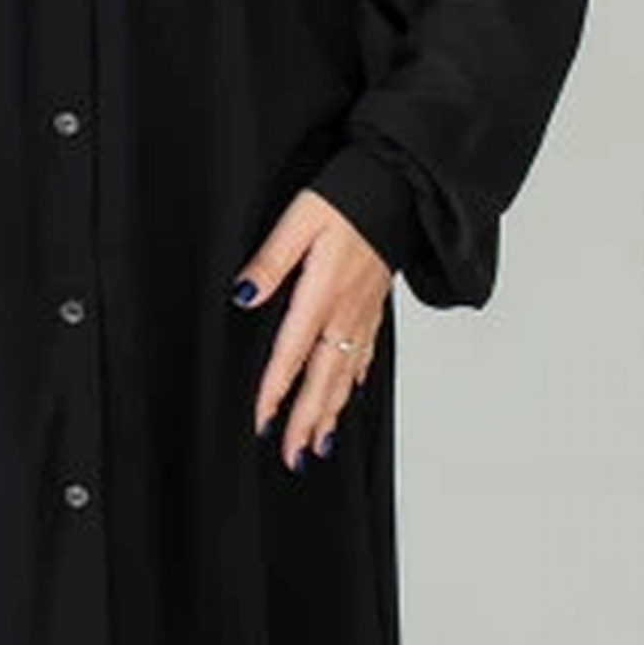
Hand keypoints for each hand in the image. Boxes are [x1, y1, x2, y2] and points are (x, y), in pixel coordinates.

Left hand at [230, 187, 395, 468]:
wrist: (400, 188)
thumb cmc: (347, 199)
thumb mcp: (298, 220)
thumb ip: (271, 261)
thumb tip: (244, 294)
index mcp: (322, 293)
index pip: (292, 353)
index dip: (276, 391)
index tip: (263, 422)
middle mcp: (346, 311)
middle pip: (324, 378)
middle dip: (308, 421)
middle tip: (294, 457)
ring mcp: (364, 311)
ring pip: (347, 374)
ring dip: (331, 411)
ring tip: (319, 444)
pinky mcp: (375, 304)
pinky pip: (366, 354)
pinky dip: (355, 381)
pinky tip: (349, 394)